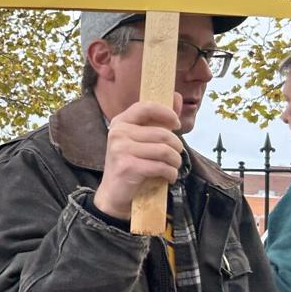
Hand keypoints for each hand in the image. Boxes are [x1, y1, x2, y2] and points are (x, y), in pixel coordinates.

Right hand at [92, 97, 183, 220]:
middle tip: (175, 156)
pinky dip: (171, 174)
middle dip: (176, 147)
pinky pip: (161, 166)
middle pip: (162, 134)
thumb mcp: (142, 140)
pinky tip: (168, 177)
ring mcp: (121, 149)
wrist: (114, 195)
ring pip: (164, 151)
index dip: (166, 112)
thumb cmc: (131, 165)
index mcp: (120, 122)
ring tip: (172, 167)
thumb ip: (158, 120)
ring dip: (175, 162)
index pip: (146, 107)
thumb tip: (176, 96)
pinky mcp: (127, 166)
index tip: (176, 124)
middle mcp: (118, 133)